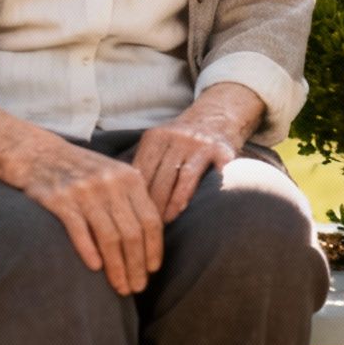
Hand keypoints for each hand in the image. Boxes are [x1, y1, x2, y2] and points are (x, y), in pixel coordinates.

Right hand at [5, 138, 164, 294]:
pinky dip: (89, 252)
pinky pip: (80, 231)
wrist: (39, 153)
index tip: (153, 269)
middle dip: (137, 265)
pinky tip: (96, 269)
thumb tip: (153, 236)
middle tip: (137, 287)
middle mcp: (111, 184)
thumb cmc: (82, 169)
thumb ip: (133, 198)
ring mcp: (85, 192)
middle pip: (132, 233)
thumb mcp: (114, 173)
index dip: (154, 248)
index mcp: (130, 178)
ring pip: (109, 237)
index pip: (150, 220)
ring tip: (120, 286)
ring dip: (117, 267)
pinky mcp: (61, 200)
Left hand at [134, 83, 259, 220]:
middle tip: (145, 227)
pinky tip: (192, 209)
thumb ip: (144, 164)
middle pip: (160, 176)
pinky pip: (209, 177)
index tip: (130, 216)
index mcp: (157, 136)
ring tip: (165, 222)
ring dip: (173, 203)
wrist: (216, 117)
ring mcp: (200, 143)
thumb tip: (121, 197)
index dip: (135, 195)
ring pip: (182, 177)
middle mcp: (177, 136)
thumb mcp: (159, 143)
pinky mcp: (222, 151)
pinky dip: (202, 191)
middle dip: (152, 204)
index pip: (141, 170)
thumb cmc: (180, 141)